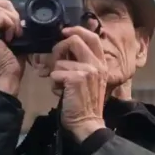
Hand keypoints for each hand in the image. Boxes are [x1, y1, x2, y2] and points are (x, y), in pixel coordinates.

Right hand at [0, 0, 25, 95]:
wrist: (5, 81)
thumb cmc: (10, 66)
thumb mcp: (12, 40)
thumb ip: (8, 25)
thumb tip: (18, 11)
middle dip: (8, 8)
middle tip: (18, 26)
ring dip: (12, 18)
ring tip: (16, 34)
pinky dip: (10, 23)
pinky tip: (13, 37)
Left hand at [50, 26, 108, 141]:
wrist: (87, 124)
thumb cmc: (85, 104)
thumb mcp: (88, 80)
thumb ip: (81, 64)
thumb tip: (63, 49)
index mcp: (101, 63)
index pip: (92, 37)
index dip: (77, 30)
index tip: (64, 32)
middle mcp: (97, 64)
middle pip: (74, 41)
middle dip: (58, 49)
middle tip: (54, 63)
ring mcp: (88, 70)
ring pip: (60, 61)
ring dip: (55, 74)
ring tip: (61, 87)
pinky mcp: (76, 78)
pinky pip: (55, 73)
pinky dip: (54, 84)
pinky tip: (61, 93)